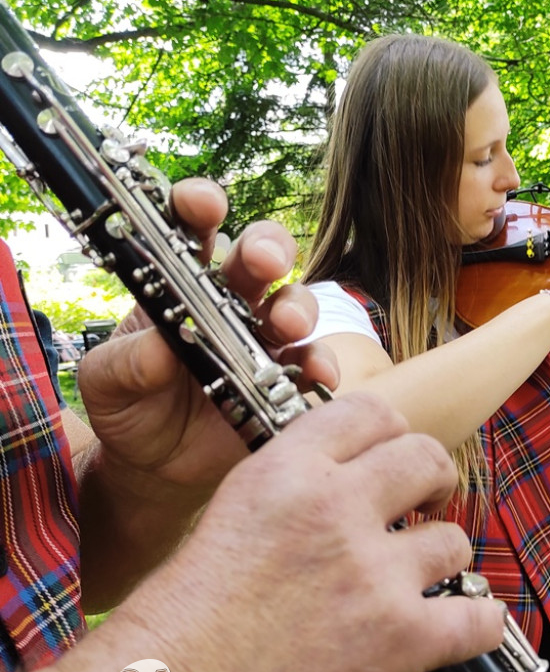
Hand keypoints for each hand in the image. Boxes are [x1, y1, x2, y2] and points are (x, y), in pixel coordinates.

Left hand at [76, 177, 338, 496]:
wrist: (158, 467)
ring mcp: (264, 338)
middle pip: (259, 255)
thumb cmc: (130, 407)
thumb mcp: (106, 384)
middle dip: (267, 247)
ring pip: (296, 301)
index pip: (192, 229)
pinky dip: (321, 364)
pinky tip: (317, 374)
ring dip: (298, 306)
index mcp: (179, 283)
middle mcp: (230, 300)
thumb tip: (159, 348)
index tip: (204, 203)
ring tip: (289, 324)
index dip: (200, 206)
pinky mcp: (287, 377)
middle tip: (263, 262)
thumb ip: (124, 365)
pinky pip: (315, 362)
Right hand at [93, 394, 505, 671]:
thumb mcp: (234, 513)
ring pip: (452, 539)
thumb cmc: (184, 621)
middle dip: (434, 475)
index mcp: (286, 471)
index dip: (391, 430)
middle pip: (425, 456)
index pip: (368, 411)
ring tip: (420, 577)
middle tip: (429, 497)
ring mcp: (373, 572)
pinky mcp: (400, 637)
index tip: (395, 450)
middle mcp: (334, 508)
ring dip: (440, 558)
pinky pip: (477, 616)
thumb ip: (298, 484)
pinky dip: (475, 622)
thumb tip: (357, 474)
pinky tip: (461, 623)